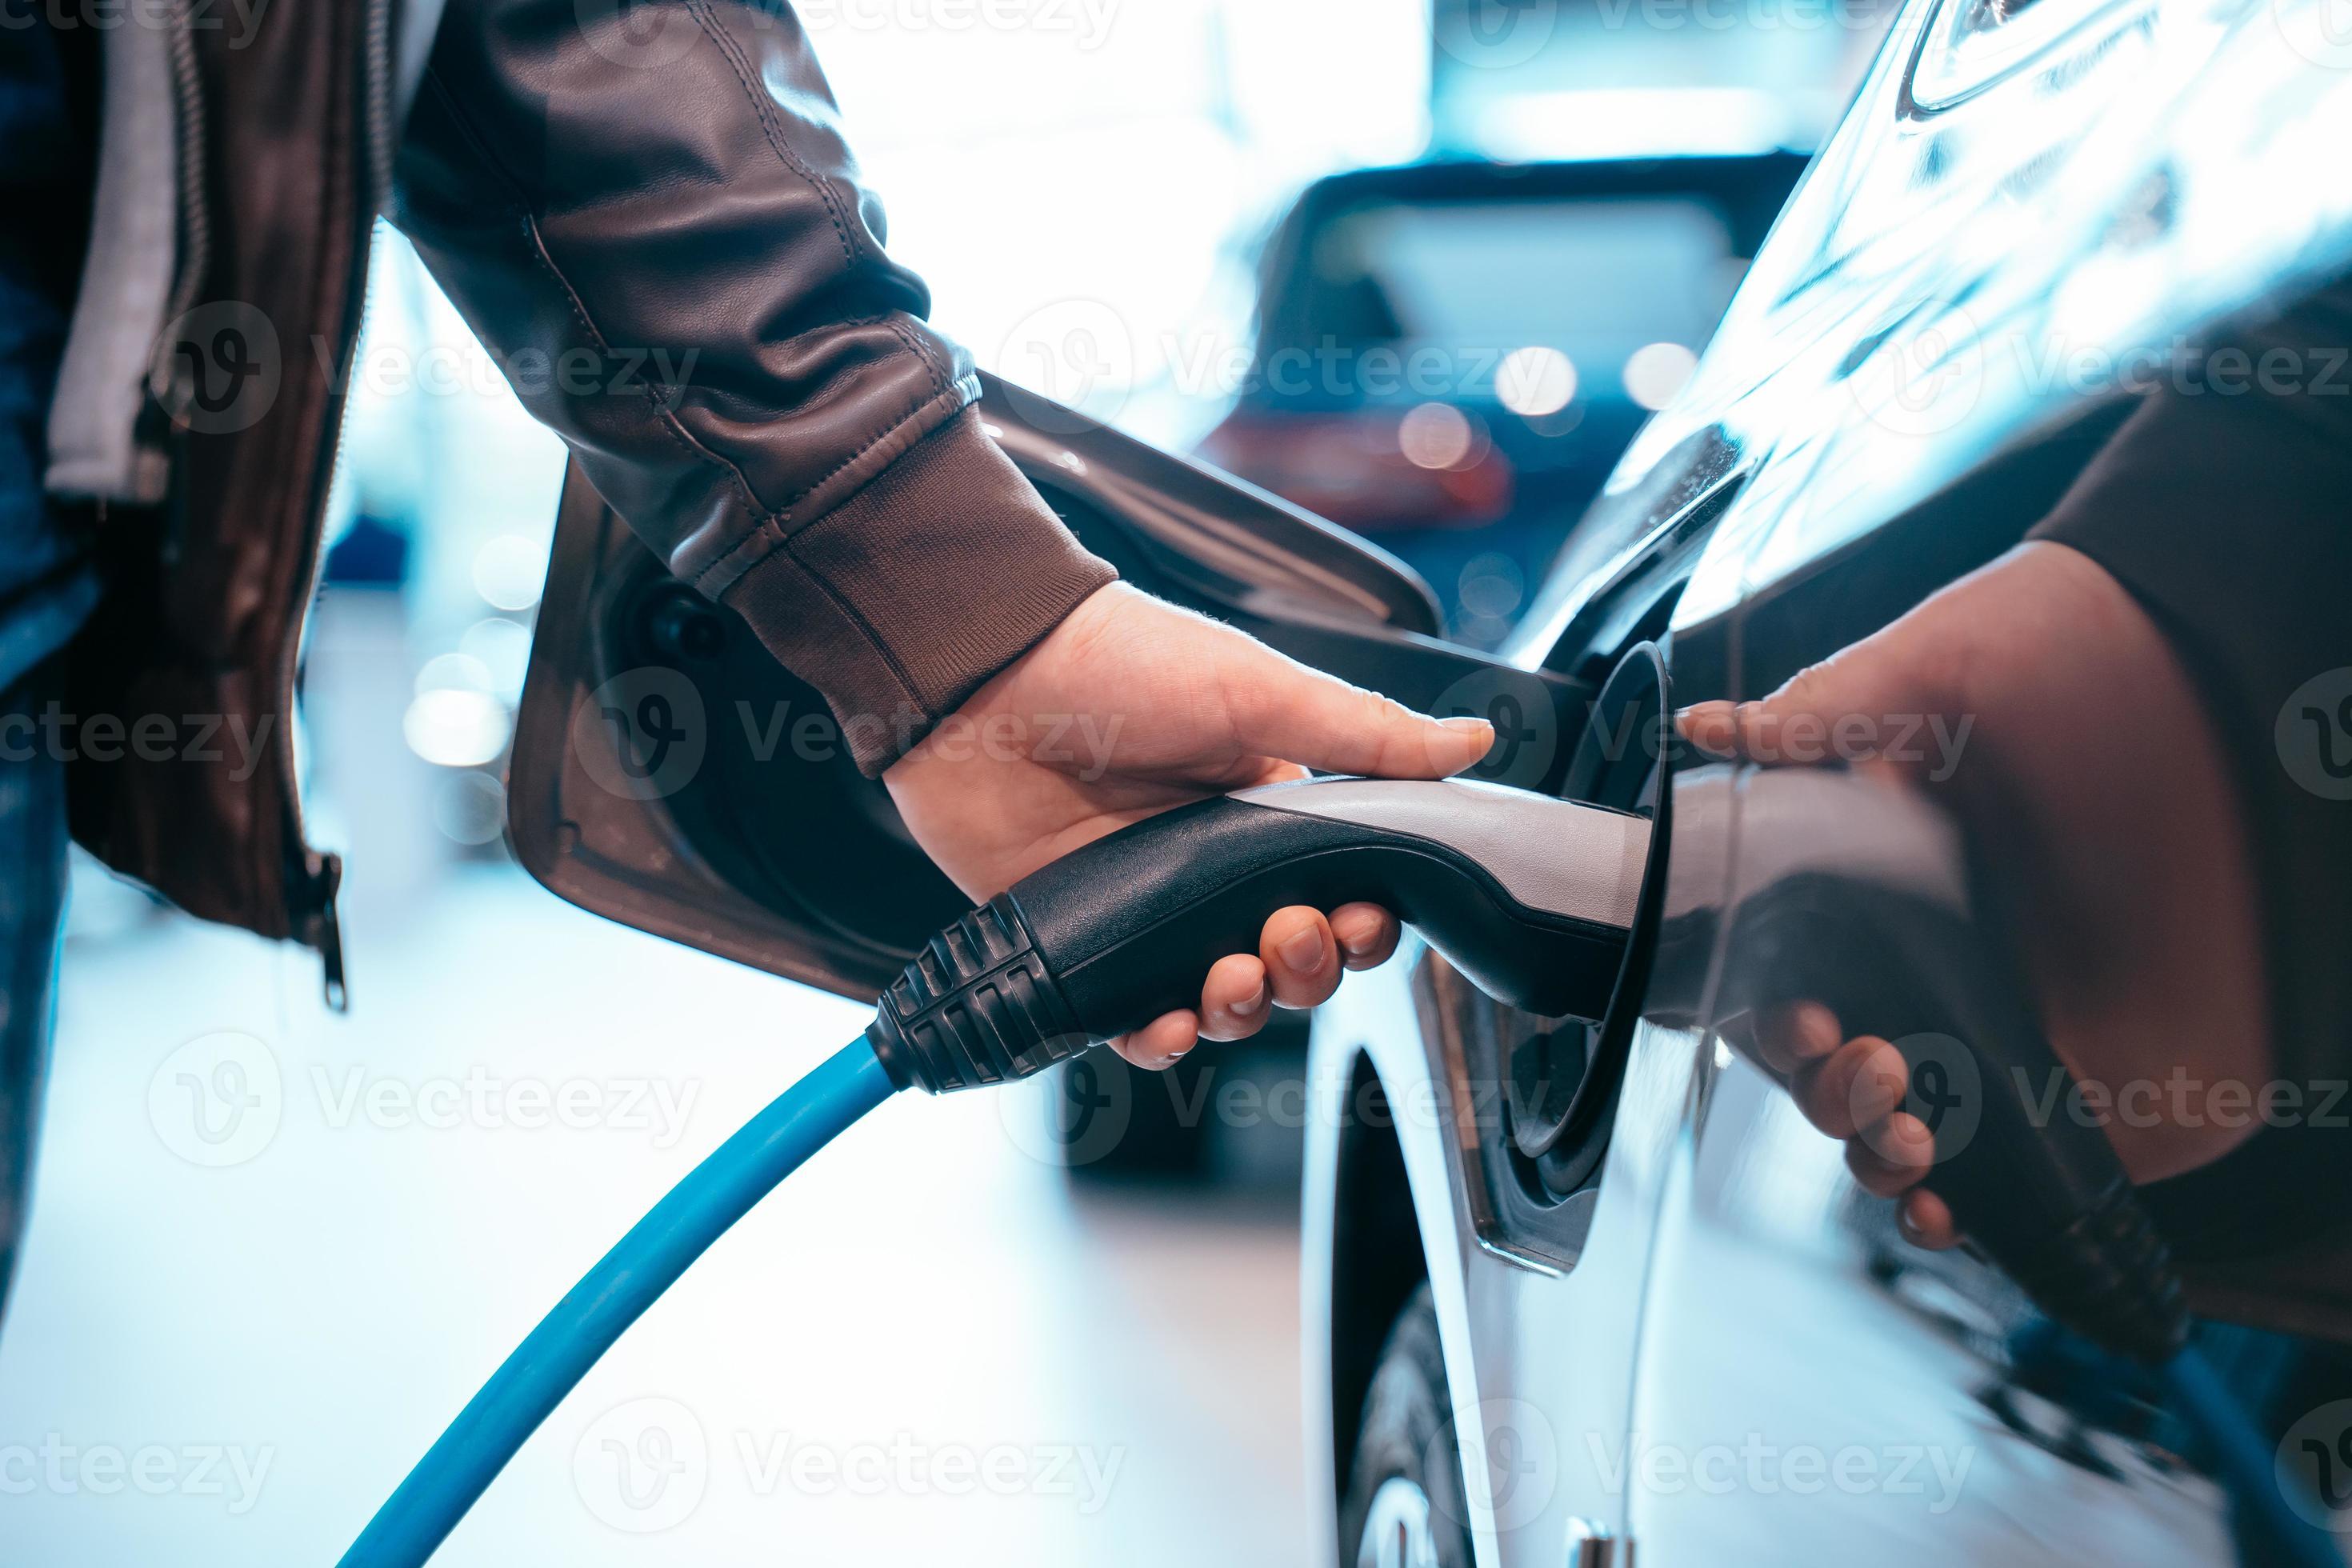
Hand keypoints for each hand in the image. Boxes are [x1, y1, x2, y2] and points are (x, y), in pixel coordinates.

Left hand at [883, 583, 1493, 1067]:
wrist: (984, 677)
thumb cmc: (1120, 662)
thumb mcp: (1261, 690)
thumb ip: (1368, 735)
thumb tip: (1473, 743)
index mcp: (1268, 807)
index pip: (1346, 891)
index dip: (1365, 921)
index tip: (1363, 914)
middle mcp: (1212, 865)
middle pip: (1294, 960)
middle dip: (1308, 968)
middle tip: (1288, 935)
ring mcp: (1147, 909)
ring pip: (1224, 999)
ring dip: (1246, 1008)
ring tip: (1232, 974)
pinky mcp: (1083, 942)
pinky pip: (1135, 1019)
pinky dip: (1163, 1038)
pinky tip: (1172, 1023)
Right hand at [1678, 542, 2269, 1249]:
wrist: (2240, 677)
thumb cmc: (2089, 649)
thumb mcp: (1943, 660)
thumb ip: (1825, 708)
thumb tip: (1706, 735)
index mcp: (1892, 873)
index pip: (1795, 971)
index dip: (1774, 1013)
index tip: (1796, 1013)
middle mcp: (1949, 953)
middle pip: (1841, 1064)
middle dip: (1827, 1091)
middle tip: (1865, 1061)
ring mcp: (2024, 1022)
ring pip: (1912, 1127)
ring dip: (1880, 1155)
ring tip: (1908, 1137)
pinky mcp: (2104, 1085)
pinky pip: (2019, 1174)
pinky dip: (1969, 1216)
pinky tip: (1947, 1209)